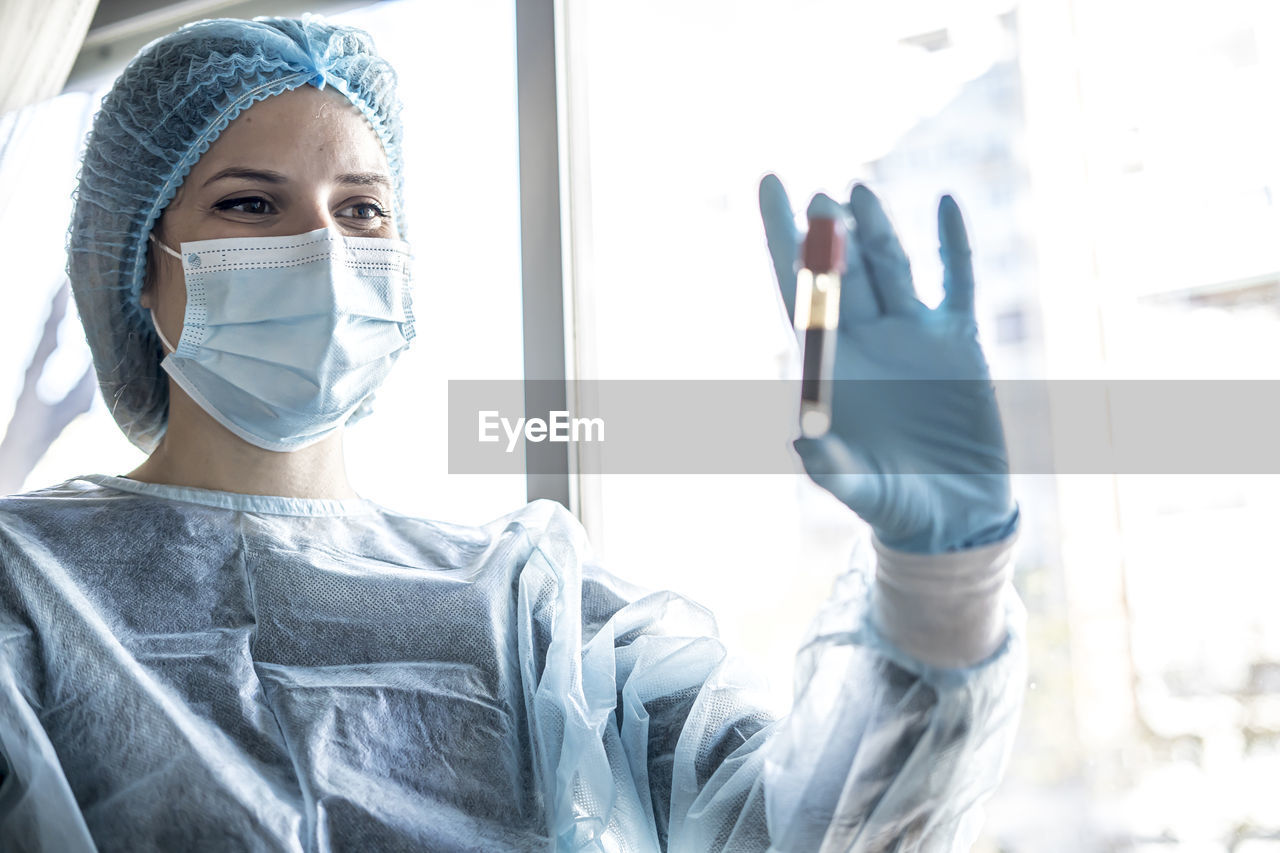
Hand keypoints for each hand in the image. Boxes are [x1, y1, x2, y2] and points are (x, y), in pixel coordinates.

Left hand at [759, 176, 1017, 553]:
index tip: (768, 184)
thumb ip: (826, 462)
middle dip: (830, 238)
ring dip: (877, 233)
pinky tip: (944, 204)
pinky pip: (957, 282)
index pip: (796, 288)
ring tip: (860, 197)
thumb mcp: (852, 484)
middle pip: (843, 272)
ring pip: (892, 268)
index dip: (780, 238)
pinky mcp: (959, 341)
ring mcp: (913, 334)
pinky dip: (952, 244)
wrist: (950, 515)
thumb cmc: (887, 500)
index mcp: (829, 361)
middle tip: (820, 201)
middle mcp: (866, 337)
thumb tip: (803, 434)